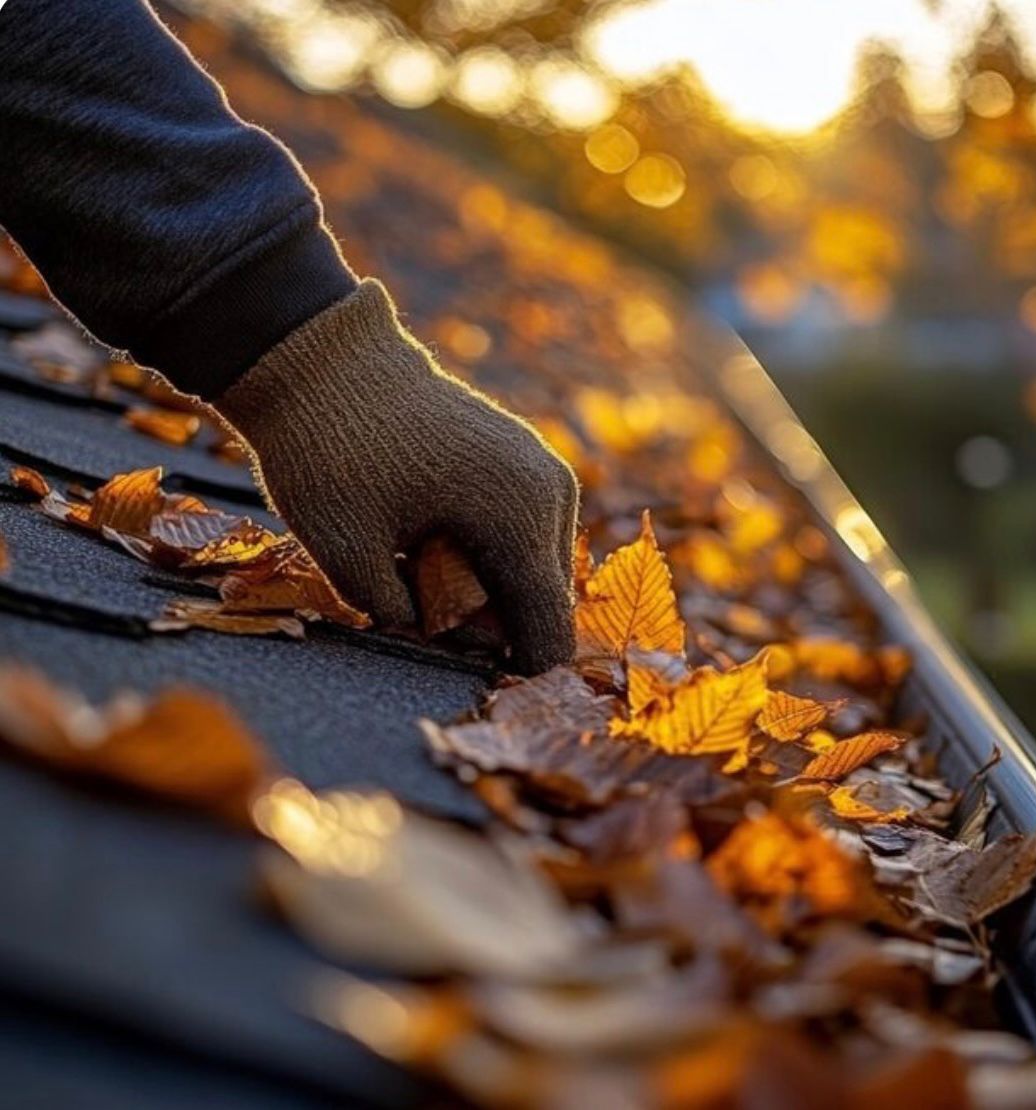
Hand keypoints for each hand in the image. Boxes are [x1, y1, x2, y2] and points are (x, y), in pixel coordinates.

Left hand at [214, 280, 578, 674]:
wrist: (320, 356)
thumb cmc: (327, 455)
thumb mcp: (348, 556)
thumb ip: (404, 618)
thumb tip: (445, 638)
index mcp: (518, 518)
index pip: (546, 629)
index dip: (519, 674)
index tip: (482, 694)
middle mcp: (548, 491)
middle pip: (544, 600)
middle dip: (493, 625)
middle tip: (414, 600)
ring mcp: (543, 469)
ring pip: (536, 567)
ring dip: (489, 587)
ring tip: (418, 560)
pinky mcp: (526, 458)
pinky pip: (525, 532)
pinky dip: (488, 553)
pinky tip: (433, 536)